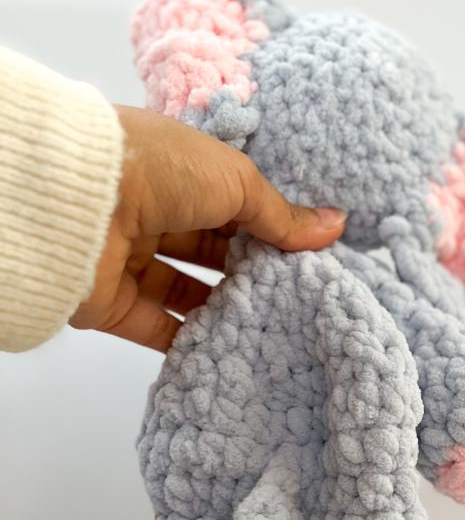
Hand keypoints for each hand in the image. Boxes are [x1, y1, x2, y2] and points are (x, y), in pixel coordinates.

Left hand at [69, 106, 345, 351]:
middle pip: (210, 250)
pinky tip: (234, 350)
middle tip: (299, 294)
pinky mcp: (111, 304)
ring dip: (226, 307)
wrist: (73, 200)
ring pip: (186, 290)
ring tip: (275, 325)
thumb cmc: (159, 170)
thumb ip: (283, 214)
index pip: (231, 205)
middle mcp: (151, 212)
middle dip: (251, 271)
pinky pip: (158, 327)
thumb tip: (336, 226)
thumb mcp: (236, 181)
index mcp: (178, 171)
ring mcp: (128, 259)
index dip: (269, 228)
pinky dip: (193, 339)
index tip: (309, 255)